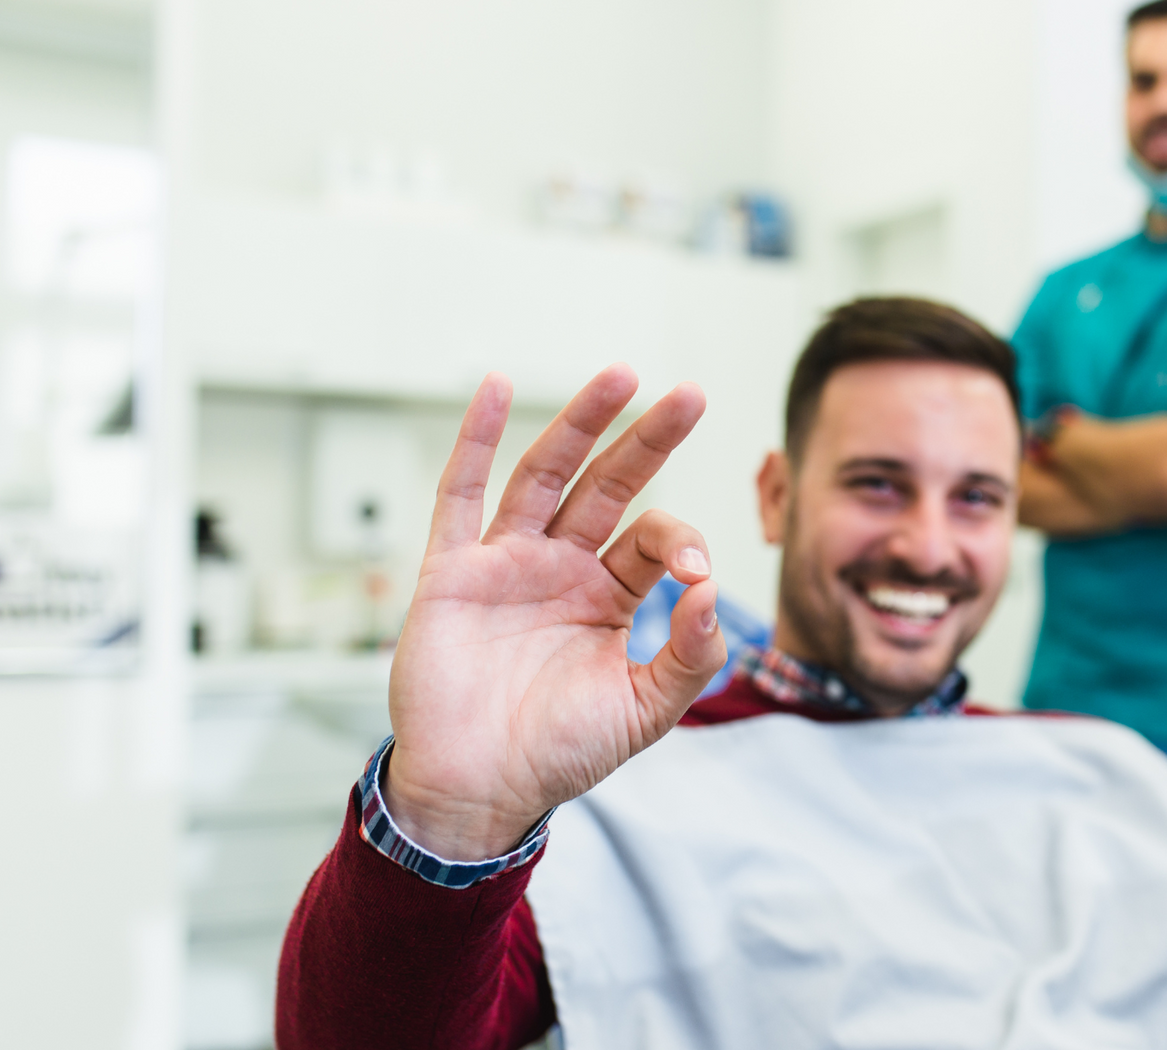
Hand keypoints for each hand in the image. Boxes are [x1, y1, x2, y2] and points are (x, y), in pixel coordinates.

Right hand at [382, 365, 726, 860]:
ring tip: (620, 375)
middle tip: (689, 394)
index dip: (679, 540)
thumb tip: (714, 590)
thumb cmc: (559, 754)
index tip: (694, 573)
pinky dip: (475, 440)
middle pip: (608, 484)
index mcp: (608, 596)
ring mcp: (505, 564)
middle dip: (648, 438)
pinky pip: (459, 494)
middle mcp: (559, 568)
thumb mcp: (646, 709)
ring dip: (580, 423)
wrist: (479, 791)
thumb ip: (690, 654)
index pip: (652, 537)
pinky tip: (495, 388)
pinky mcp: (452, 573)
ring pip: (544, 474)